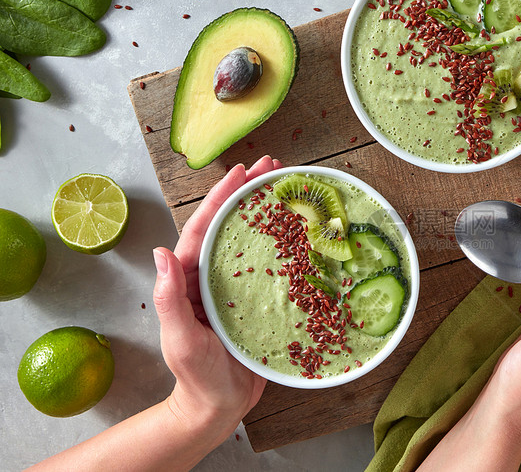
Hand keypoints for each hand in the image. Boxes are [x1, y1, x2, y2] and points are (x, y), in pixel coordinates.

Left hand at [152, 156, 280, 434]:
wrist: (218, 407)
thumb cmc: (195, 376)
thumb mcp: (179, 339)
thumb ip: (170, 297)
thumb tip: (160, 251)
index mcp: (190, 278)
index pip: (204, 228)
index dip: (221, 197)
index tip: (240, 171)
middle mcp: (214, 276)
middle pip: (231, 225)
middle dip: (248, 193)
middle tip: (273, 166)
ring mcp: (237, 288)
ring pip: (254, 241)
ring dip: (270, 214)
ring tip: (291, 189)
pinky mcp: (258, 302)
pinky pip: (272, 268)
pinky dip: (288, 248)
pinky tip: (306, 236)